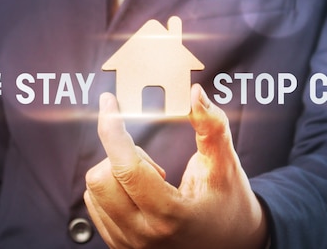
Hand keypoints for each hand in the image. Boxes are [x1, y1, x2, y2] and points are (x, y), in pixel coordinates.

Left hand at [84, 84, 267, 248]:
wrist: (233, 245)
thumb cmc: (230, 202)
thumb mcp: (225, 164)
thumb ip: (212, 126)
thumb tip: (195, 93)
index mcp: (171, 214)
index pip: (127, 168)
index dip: (113, 129)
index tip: (108, 102)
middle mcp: (143, 234)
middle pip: (101, 177)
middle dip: (122, 156)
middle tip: (155, 165)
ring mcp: (129, 244)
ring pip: (93, 190)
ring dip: (115, 172)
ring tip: (151, 183)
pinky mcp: (120, 245)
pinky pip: (94, 206)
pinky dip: (111, 187)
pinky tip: (138, 192)